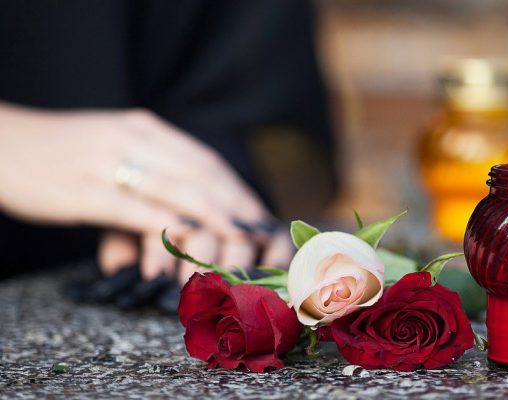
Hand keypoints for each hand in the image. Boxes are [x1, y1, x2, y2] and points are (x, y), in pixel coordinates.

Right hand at [0, 103, 292, 281]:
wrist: (1, 141)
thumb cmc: (60, 151)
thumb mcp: (114, 145)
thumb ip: (151, 164)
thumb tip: (189, 198)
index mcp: (145, 128)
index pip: (204, 160)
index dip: (236, 189)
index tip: (258, 215)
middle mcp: (135, 139)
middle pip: (201, 174)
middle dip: (236, 205)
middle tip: (262, 234)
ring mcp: (111, 163)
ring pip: (178, 190)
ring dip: (215, 218)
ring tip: (242, 242)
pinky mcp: (85, 190)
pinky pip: (136, 210)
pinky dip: (168, 227)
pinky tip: (191, 243)